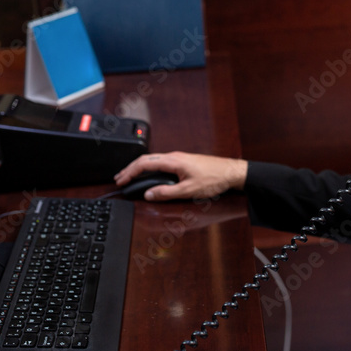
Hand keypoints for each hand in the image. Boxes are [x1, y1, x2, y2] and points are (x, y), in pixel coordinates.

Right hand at [113, 152, 247, 200]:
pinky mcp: (183, 161)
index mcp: (173, 161)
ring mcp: (178, 158)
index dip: (130, 172)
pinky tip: (149, 174)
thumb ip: (167, 193)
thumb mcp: (188, 190)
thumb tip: (149, 194)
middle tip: (119, 178)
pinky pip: (161, 162)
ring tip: (130, 176)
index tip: (121, 180)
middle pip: (146, 160)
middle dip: (130, 169)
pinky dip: (150, 168)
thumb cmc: (214, 179)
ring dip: (139, 167)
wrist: (231, 172)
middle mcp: (174, 156)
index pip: (144, 164)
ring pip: (153, 160)